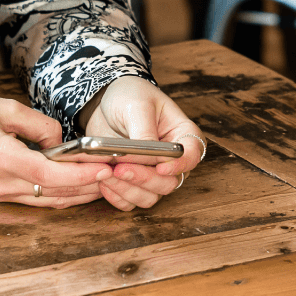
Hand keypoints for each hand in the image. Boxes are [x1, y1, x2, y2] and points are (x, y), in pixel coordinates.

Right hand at [0, 94, 109, 207]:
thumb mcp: (6, 109)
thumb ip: (39, 125)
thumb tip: (60, 142)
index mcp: (1, 158)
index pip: (49, 175)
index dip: (80, 175)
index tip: (104, 168)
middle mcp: (0, 183)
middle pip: (53, 193)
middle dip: (87, 187)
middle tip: (115, 177)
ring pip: (46, 201)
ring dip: (77, 194)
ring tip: (103, 183)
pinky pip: (35, 199)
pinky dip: (59, 194)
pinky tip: (77, 186)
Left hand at [82, 76, 203, 211]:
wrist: (104, 100)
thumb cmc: (128, 94)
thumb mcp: (137, 106)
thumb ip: (144, 133)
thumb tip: (147, 160)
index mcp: (182, 133)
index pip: (192, 155)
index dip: (180, 165)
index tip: (161, 167)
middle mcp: (171, 158)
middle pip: (170, 181)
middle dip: (145, 179)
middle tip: (121, 168)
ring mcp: (152, 172)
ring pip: (151, 196)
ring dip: (129, 190)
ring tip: (107, 174)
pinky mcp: (133, 181)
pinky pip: (130, 201)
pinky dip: (117, 196)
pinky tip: (103, 182)